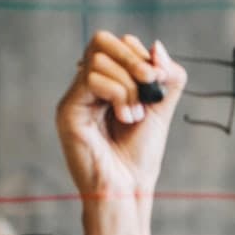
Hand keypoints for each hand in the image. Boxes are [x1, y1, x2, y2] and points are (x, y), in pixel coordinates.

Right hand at [56, 31, 186, 198]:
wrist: (127, 193)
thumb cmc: (139, 160)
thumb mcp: (160, 113)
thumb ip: (166, 80)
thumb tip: (157, 47)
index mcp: (106, 87)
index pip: (116, 45)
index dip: (139, 53)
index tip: (157, 77)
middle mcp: (87, 90)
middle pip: (102, 42)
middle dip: (133, 58)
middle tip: (150, 81)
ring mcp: (75, 99)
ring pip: (98, 59)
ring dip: (127, 85)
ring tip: (135, 116)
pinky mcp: (68, 111)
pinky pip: (92, 79)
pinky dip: (117, 93)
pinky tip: (126, 118)